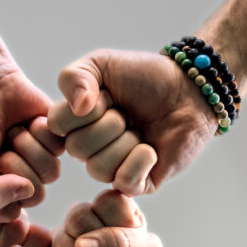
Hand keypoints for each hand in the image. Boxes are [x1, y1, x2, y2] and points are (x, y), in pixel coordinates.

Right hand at [0, 59, 63, 221]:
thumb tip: (27, 193)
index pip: (11, 212)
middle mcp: (20, 182)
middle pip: (35, 194)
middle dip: (16, 164)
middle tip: (0, 144)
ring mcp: (39, 161)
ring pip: (51, 172)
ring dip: (28, 146)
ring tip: (11, 131)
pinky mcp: (55, 140)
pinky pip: (59, 148)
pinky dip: (40, 131)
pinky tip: (26, 121)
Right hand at [47, 50, 216, 195]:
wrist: (189, 88)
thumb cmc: (144, 76)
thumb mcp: (101, 63)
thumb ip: (74, 76)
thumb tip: (78, 107)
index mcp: (75, 123)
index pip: (56, 125)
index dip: (84, 108)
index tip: (105, 94)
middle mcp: (90, 148)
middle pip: (77, 148)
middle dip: (108, 124)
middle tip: (127, 113)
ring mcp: (113, 168)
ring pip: (98, 168)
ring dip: (125, 142)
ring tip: (140, 129)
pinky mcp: (139, 184)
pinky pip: (124, 182)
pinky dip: (139, 161)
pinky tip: (151, 148)